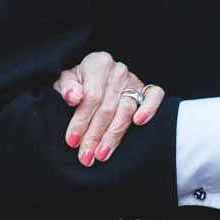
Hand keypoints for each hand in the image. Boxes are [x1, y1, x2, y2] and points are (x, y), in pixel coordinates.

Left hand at [53, 51, 165, 165]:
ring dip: (114, 135)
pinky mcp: (146, 89)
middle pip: (107, 108)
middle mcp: (117, 70)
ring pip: (126, 110)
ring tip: (102, 154)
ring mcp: (133, 80)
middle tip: (86, 156)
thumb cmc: (77, 82)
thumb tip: (73, 97)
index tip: (72, 141)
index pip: (91, 97)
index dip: (81, 121)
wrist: (91, 76)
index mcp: (97, 63)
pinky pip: (154, 96)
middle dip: (95, 135)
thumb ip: (67, 87)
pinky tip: (139, 123)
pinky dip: (149, 109)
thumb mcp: (65, 81)